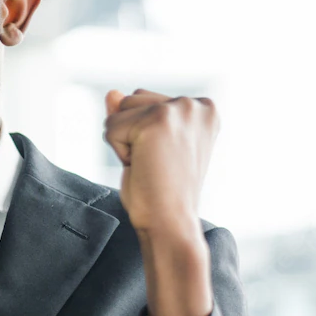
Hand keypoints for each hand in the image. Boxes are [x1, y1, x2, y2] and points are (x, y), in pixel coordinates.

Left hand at [103, 90, 217, 315]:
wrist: (171, 223)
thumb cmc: (161, 191)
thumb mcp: (147, 145)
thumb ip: (131, 114)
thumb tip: (111, 93)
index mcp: (205, 109)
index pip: (145, 99)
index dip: (142, 133)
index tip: (164, 158)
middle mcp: (196, 104)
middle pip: (131, 99)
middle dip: (131, 133)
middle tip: (154, 163)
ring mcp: (179, 109)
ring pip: (119, 110)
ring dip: (123, 142)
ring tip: (149, 164)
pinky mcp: (158, 120)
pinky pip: (111, 127)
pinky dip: (118, 151)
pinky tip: (141, 167)